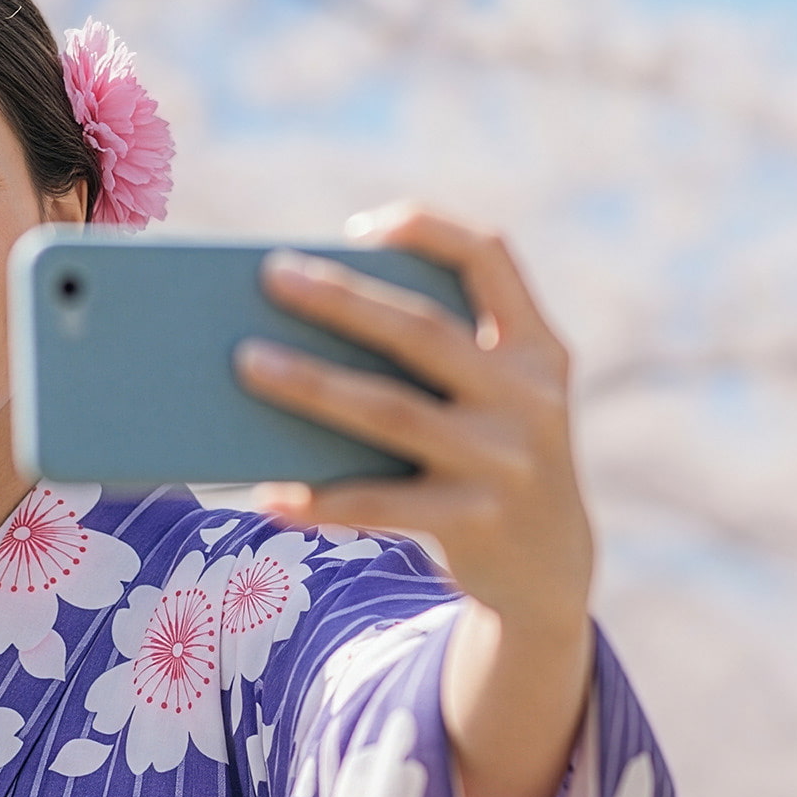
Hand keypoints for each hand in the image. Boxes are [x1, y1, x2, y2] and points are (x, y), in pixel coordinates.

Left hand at [235, 203, 595, 634]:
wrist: (549, 569)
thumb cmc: (492, 458)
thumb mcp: (499, 400)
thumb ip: (442, 360)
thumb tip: (309, 330)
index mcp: (538, 349)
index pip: (491, 258)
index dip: (430, 229)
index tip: (363, 227)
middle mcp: (530, 398)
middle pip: (423, 332)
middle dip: (343, 299)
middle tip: (271, 276)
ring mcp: (506, 463)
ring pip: (391, 412)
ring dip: (313, 384)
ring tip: (247, 362)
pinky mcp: (476, 523)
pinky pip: (381, 504)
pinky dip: (320, 498)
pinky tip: (268, 494)